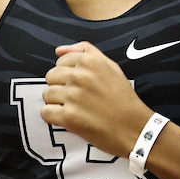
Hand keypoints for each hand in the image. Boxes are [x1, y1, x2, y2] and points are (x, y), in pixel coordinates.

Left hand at [42, 42, 153, 156]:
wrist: (134, 128)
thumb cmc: (123, 98)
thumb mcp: (111, 67)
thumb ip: (86, 52)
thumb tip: (58, 50)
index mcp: (90, 61)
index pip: (60, 62)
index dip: (68, 74)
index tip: (80, 84)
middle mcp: (80, 76)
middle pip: (51, 77)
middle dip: (60, 87)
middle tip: (76, 98)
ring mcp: (73, 96)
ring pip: (47, 94)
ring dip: (57, 103)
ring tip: (74, 109)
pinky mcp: (68, 117)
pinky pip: (45, 113)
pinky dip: (54, 118)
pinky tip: (69, 119)